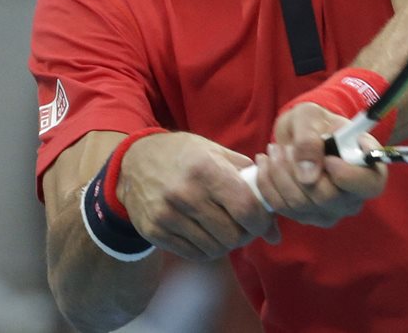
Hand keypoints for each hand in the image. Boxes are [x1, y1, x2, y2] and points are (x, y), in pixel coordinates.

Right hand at [119, 131, 279, 260]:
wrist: (133, 162)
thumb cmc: (183, 155)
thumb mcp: (215, 152)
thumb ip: (248, 179)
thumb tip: (274, 219)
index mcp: (205, 169)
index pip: (245, 208)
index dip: (262, 222)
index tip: (264, 223)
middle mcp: (185, 194)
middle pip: (232, 235)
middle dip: (245, 235)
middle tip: (245, 227)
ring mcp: (167, 215)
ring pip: (215, 249)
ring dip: (226, 244)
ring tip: (225, 229)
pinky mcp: (154, 232)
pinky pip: (194, 254)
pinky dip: (207, 249)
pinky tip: (206, 234)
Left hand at [251, 102, 386, 226]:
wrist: (300, 134)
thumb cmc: (314, 122)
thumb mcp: (310, 116)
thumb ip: (309, 139)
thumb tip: (308, 176)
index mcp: (369, 170)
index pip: (369, 185)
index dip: (347, 174)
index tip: (328, 157)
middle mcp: (353, 198)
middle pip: (327, 197)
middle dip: (298, 169)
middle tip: (287, 147)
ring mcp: (329, 212)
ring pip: (299, 203)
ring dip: (279, 173)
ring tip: (275, 149)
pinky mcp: (305, 217)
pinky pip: (282, 207)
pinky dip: (268, 182)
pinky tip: (267, 163)